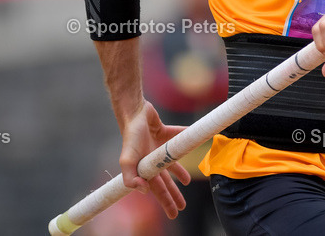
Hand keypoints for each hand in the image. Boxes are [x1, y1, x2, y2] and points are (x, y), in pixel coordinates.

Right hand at [119, 100, 191, 217]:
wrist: (134, 111)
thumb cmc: (131, 136)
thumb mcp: (127, 160)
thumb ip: (131, 178)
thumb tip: (145, 191)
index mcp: (145, 169)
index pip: (158, 189)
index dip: (166, 201)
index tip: (175, 213)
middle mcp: (152, 160)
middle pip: (166, 180)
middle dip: (173, 194)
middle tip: (183, 206)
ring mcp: (159, 147)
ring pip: (172, 163)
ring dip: (180, 173)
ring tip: (187, 182)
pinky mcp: (165, 133)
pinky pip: (179, 137)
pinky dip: (187, 138)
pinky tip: (197, 142)